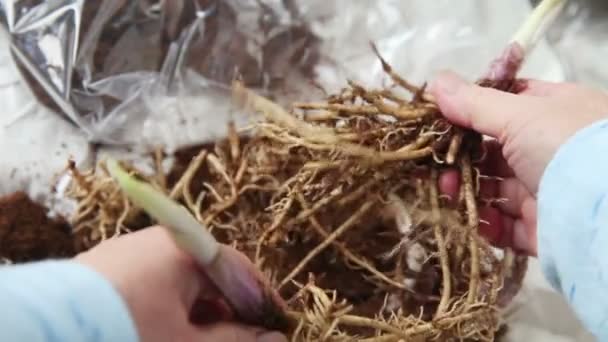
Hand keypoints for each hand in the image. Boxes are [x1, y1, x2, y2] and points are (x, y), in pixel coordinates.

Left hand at [76, 226, 285, 341]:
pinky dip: (170, 305)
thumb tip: (274, 340)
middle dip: (230, 308)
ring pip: (180, 280)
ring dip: (201, 309)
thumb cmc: (128, 332)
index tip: (280, 324)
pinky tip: (171, 329)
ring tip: (208, 337)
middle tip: (245, 337)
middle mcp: (158, 241)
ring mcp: (128, 252)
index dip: (263, 299)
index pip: (238, 270)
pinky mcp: (105, 268)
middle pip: (209, 274)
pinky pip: (151, 283)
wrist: (47, 331)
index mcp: (185, 249)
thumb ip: (236, 340)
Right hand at [430, 71, 607, 255]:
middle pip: (494, 151)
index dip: (472, 110)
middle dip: (460, 156)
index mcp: (556, 112)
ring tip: (445, 189)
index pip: (507, 104)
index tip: (440, 118)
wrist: (604, 210)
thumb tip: (434, 81)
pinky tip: (468, 217)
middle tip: (431, 161)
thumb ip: (473, 101)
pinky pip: (505, 225)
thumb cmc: (565, 144)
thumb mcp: (518, 113)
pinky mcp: (541, 228)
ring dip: (465, 189)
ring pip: (494, 189)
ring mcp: (546, 190)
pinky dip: (484, 223)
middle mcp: (551, 150)